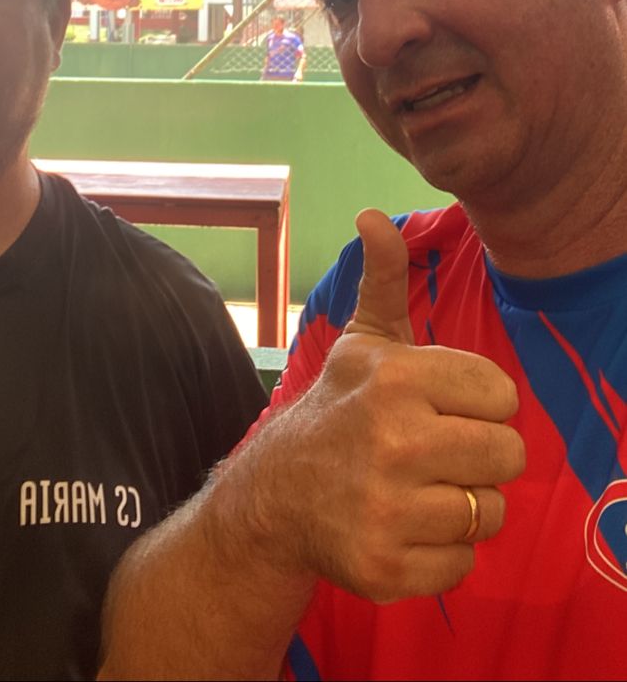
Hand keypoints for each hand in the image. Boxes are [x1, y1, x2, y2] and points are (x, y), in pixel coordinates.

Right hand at [257, 209, 524, 601]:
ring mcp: (387, 508)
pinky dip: (442, 553)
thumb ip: (384, 278)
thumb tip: (373, 215)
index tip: (441, 407)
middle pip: (508, 455)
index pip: (502, 394)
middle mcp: (393, 440)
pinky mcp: (385, 567)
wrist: (275, 497)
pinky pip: (464, 564)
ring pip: (490, 512)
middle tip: (437, 452)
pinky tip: (405, 527)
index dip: (478, 403)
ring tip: (420, 489)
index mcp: (396, 378)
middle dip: (480, 456)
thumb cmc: (338, 409)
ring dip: (463, 505)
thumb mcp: (362, 341)